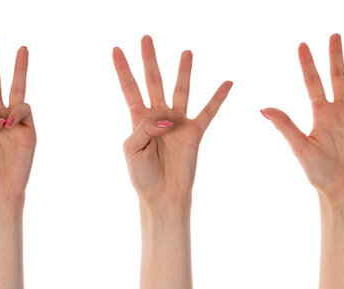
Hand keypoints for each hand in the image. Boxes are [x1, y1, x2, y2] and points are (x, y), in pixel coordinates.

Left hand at [113, 36, 231, 206]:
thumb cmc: (142, 175)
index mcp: (138, 120)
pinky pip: (208, 111)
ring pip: (181, 90)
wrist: (162, 196)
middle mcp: (158, 117)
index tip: (116, 49)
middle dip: (149, 60)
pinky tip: (227, 82)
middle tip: (146, 37)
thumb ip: (144, 128)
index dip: (123, 69)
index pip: (129, 88)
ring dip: (184, 71)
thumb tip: (166, 118)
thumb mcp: (132, 149)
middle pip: (153, 81)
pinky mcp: (194, 133)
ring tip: (186, 51)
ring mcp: (177, 123)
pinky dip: (218, 97)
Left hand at [261, 34, 343, 202]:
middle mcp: (339, 112)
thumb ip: (285, 125)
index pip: (313, 82)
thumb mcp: (300, 147)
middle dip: (336, 57)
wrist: (342, 191)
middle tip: (334, 36)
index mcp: (320, 114)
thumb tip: (263, 108)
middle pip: (338, 78)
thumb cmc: (318, 173)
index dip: (307, 64)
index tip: (302, 45)